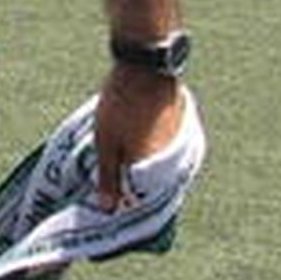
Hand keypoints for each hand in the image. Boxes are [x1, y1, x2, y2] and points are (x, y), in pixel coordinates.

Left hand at [92, 65, 183, 209]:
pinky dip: (147, 152)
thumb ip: (108, 178)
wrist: (147, 68)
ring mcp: (179, 149)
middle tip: (106, 173)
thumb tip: (108, 210)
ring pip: (155, 167)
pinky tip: (132, 143)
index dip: (118, 197)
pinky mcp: (180, 134)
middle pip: (148, 184)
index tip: (100, 193)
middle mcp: (174, 165)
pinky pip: (162, 152)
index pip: (137, 200)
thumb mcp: (106, 142)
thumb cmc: (122, 106)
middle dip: (127, 184)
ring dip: (137, 167)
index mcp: (156, 172)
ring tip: (116, 155)